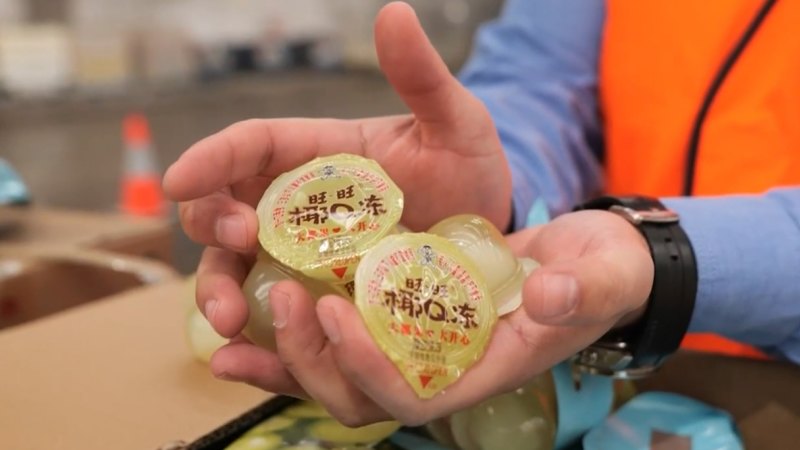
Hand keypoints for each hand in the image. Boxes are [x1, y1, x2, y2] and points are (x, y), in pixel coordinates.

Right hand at [163, 1, 509, 381]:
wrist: (491, 239)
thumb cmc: (469, 174)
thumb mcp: (456, 124)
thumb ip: (422, 77)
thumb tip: (394, 12)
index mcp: (319, 156)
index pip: (252, 146)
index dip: (211, 158)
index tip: (180, 177)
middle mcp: (298, 208)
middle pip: (225, 211)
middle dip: (211, 229)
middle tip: (236, 246)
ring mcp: (303, 260)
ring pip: (235, 272)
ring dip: (218, 293)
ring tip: (229, 320)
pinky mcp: (317, 304)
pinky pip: (271, 320)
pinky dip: (250, 340)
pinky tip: (238, 357)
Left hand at [202, 210, 652, 425]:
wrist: (586, 261)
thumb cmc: (597, 275)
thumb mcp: (598, 276)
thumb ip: (579, 289)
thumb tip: (549, 291)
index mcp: (479, 371)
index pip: (410, 396)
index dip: (368, 366)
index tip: (337, 313)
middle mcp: (437, 369)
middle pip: (356, 396)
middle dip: (312, 360)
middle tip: (285, 299)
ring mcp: (413, 347)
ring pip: (334, 376)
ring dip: (284, 355)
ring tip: (236, 319)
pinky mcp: (399, 317)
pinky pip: (337, 339)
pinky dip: (289, 337)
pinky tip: (247, 316)